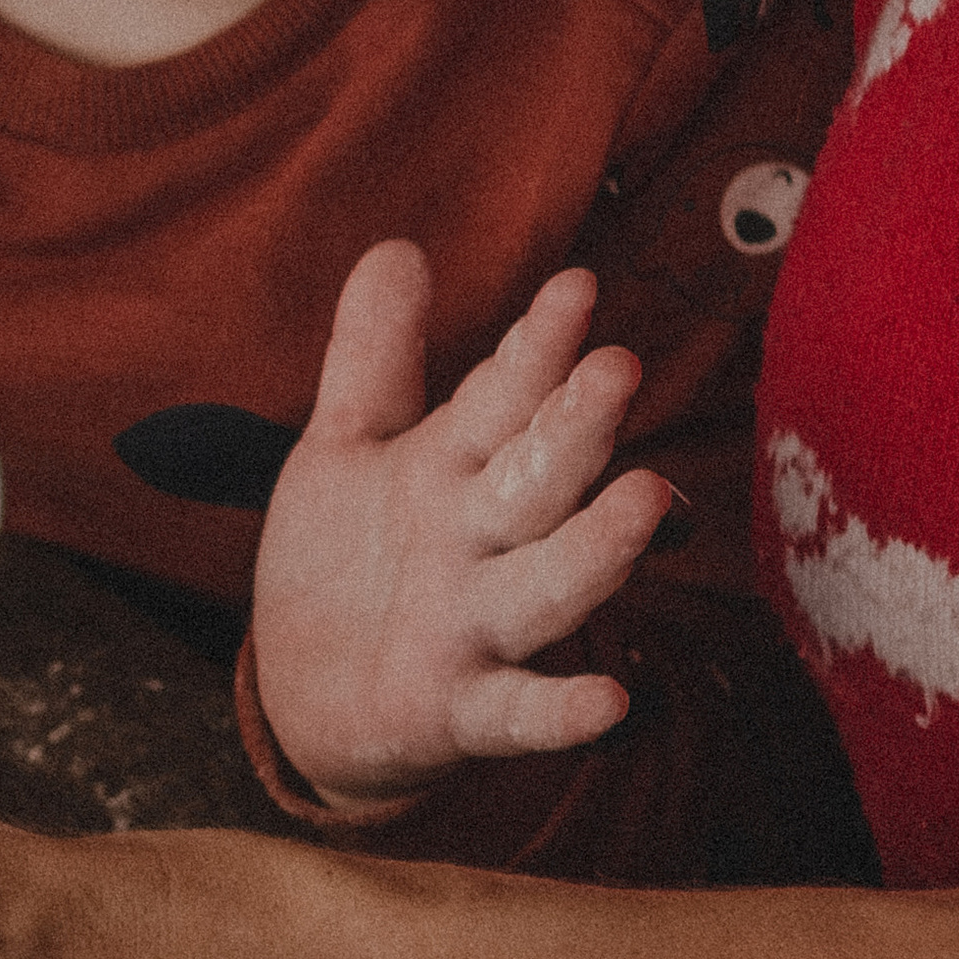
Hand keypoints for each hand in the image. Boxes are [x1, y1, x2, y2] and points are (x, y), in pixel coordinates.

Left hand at [250, 242, 674, 809]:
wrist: (310, 694)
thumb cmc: (348, 558)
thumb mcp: (348, 445)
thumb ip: (376, 354)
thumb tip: (400, 246)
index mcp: (459, 469)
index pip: (505, 398)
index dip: (536, 346)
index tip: (574, 286)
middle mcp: (484, 542)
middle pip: (540, 479)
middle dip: (574, 429)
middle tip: (614, 370)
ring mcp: (480, 626)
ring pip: (549, 584)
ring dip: (597, 549)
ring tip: (648, 500)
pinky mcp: (461, 709)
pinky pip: (520, 712)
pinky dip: (561, 711)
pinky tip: (609, 701)